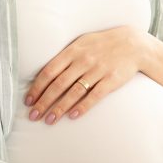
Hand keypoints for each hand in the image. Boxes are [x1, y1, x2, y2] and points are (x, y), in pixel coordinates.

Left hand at [25, 25, 149, 124]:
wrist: (133, 44)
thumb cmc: (103, 44)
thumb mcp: (82, 42)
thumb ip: (65, 56)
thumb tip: (45, 73)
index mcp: (73, 51)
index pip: (49, 71)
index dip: (37, 87)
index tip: (28, 101)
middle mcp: (83, 61)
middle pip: (58, 84)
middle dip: (43, 102)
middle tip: (33, 116)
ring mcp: (97, 71)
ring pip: (73, 93)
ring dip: (59, 108)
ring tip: (49, 120)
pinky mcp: (111, 81)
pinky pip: (94, 96)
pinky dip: (82, 107)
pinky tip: (72, 116)